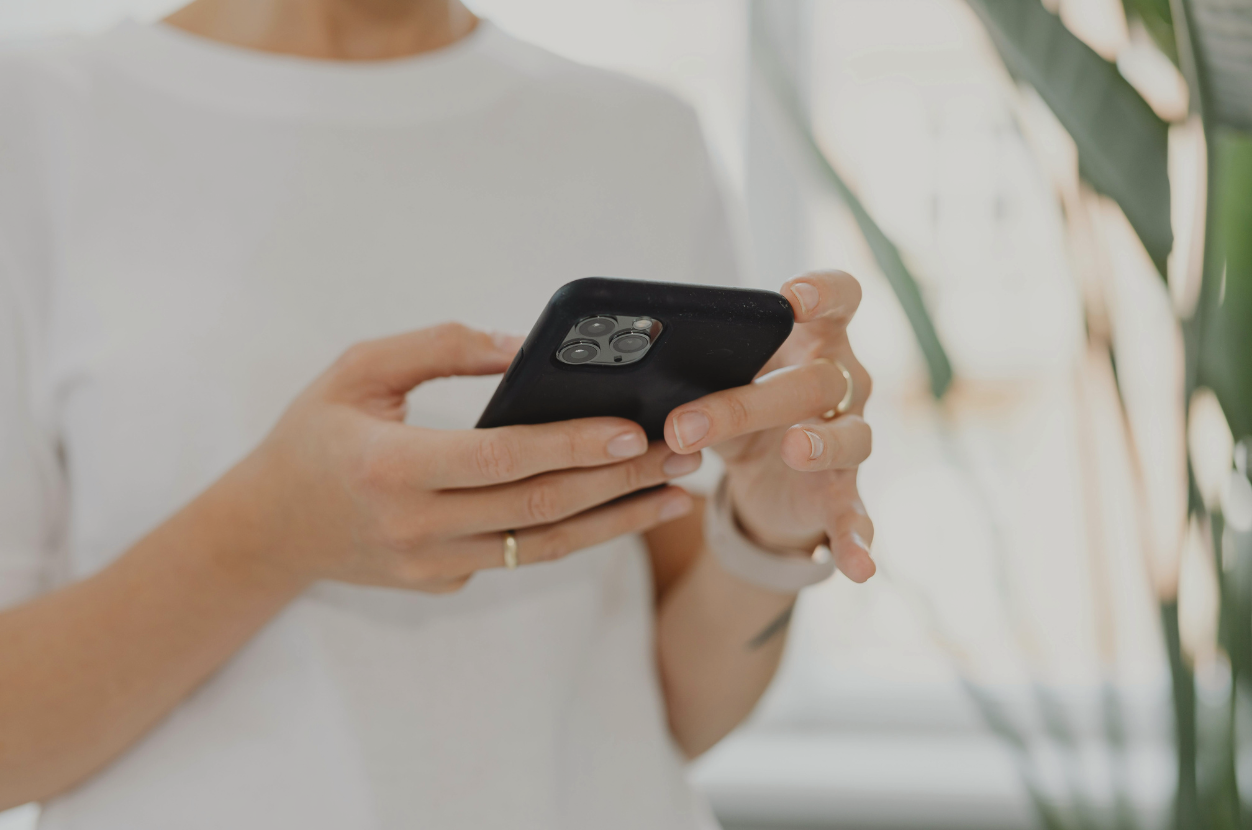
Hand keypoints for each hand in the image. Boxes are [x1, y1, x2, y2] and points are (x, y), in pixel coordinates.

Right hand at [238, 323, 698, 592]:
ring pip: (543, 547)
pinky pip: (520, 555)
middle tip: (681, 453)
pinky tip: (620, 508)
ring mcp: (431, 566)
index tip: (631, 429)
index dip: (569, 446)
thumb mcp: (356, 370)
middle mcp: (414, 528)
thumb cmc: (312, 436)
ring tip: (676, 494)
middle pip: (538, 508)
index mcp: (389, 467)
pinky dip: (575, 532)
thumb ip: (438, 346)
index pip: (499, 460)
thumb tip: (521, 346)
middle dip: (617, 480)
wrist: (266, 530)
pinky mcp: (444, 583)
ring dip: (616, 521)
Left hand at [662, 271, 874, 581]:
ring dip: (822, 443)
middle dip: (753, 398)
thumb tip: (624, 380)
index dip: (824, 293)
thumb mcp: (713, 388)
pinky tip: (859, 568)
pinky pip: (857, 516)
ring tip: (795, 449)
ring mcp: (848, 440)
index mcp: (813, 342)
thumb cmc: (740, 409)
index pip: (841, 299)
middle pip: (818, 379)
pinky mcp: (842, 494)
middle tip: (687, 421)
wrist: (765, 480)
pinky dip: (859, 542)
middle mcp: (843, 385)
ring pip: (849, 437)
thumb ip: (688, 378)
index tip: (792, 298)